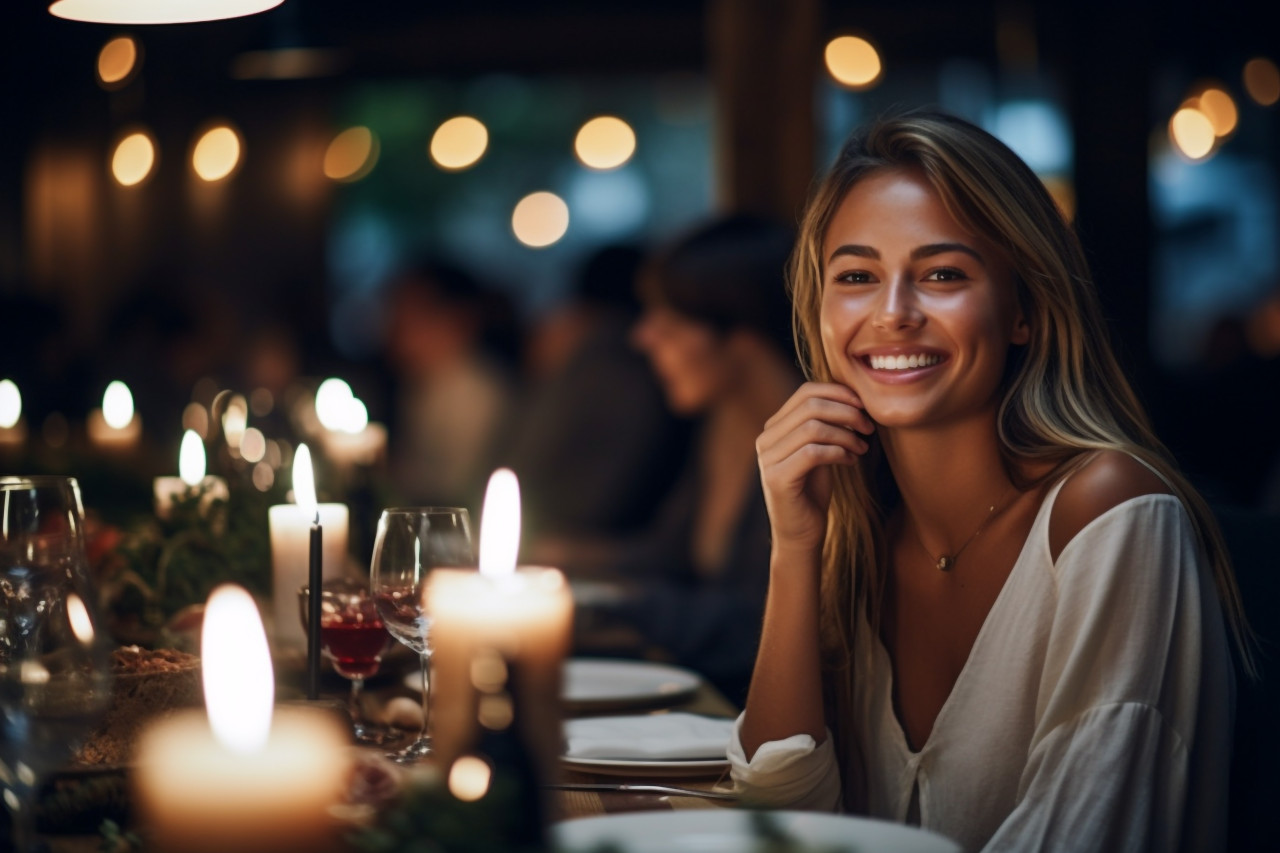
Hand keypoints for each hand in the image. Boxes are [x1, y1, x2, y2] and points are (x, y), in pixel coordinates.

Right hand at [756, 382, 874, 554]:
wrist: (800, 534)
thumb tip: (854, 396)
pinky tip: (852, 461)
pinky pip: (813, 453)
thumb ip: (826, 424)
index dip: (838, 392)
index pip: (805, 392)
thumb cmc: (812, 491)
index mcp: (774, 427)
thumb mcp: (820, 450)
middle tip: (869, 427)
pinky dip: (839, 452)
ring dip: (846, 435)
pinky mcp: (777, 478)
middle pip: (810, 406)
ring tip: (862, 447)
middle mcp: (765, 439)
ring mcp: (768, 459)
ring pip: (813, 428)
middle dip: (847, 412)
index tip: (864, 406)